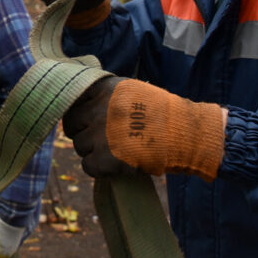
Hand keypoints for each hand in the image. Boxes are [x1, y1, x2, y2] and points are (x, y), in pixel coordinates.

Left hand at [63, 77, 226, 180]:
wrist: (186, 134)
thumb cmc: (162, 114)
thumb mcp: (131, 92)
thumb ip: (104, 95)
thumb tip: (77, 103)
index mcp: (103, 89)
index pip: (71, 100)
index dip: (78, 113)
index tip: (87, 120)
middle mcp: (98, 109)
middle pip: (71, 125)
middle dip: (83, 132)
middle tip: (102, 139)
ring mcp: (100, 134)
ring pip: (79, 146)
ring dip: (93, 151)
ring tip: (116, 150)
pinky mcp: (106, 158)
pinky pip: (88, 166)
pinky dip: (100, 169)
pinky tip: (116, 163)